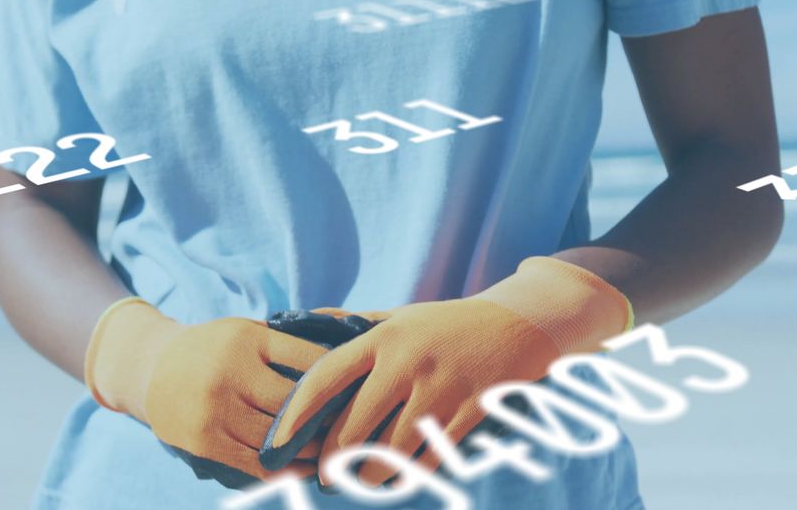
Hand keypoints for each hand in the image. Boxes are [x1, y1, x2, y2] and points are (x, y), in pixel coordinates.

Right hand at [162, 307, 379, 487]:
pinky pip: (252, 463)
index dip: (341, 380)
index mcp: (248, 339)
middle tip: (359, 431)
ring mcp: (215, 409)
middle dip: (329, 420)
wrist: (150, 367)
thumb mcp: (249, 330)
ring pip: (277, 438)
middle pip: (295, 404)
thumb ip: (290, 340)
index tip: (365, 393)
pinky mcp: (202, 441)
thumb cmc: (216, 348)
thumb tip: (349, 348)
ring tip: (337, 455)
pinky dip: (283, 472)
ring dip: (310, 451)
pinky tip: (304, 472)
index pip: (309, 361)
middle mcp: (230, 373)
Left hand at [259, 256, 633, 487]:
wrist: (519, 324)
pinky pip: (431, 457)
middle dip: (332, 460)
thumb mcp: (401, 314)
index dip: (296, 414)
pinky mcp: (470, 411)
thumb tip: (303, 319)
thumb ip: (353, 323)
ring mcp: (441, 388)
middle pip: (355, 425)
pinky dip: (412, 475)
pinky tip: (399, 480)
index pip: (326, 376)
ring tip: (360, 482)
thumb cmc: (449, 323)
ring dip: (370, 475)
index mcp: (384, 337)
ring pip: (392, 450)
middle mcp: (409, 361)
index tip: (277, 443)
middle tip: (323, 476)